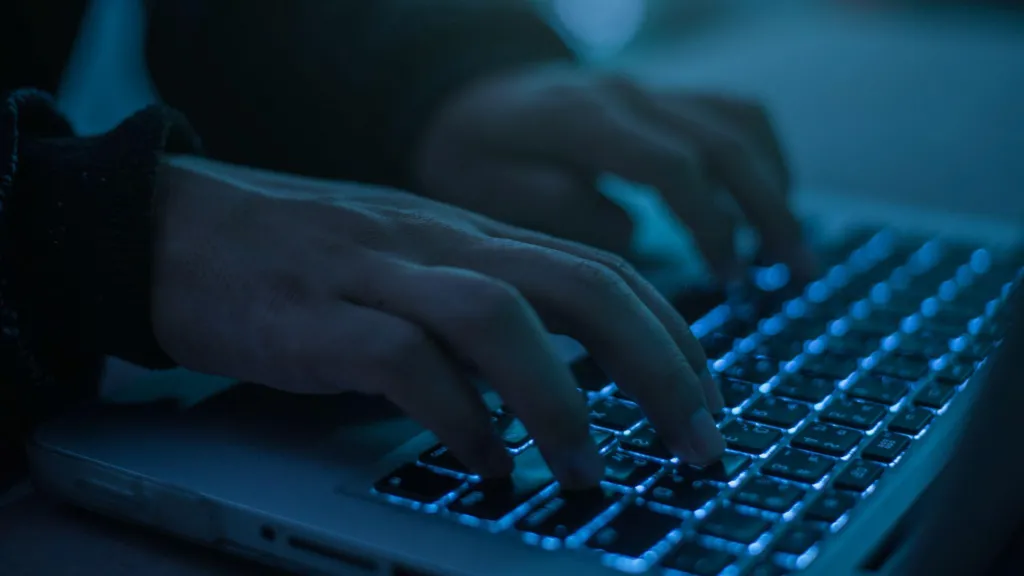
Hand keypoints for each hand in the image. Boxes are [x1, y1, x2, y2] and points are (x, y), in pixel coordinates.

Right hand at [150, 155, 725, 488]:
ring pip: (500, 317)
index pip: (602, 271)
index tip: (708, 399)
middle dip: (659, 368)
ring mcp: (377, 277)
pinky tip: (482, 462)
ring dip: (562, 400)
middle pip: (581, 287)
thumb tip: (567, 376)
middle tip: (699, 443)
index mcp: (470, 235)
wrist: (174, 230)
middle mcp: (439, 246)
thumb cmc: (304, 258)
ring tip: (591, 469)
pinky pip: (405, 362)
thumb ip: (483, 305)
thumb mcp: (411, 265)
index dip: (672, 336)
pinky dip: (458, 416)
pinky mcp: (315, 321)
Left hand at [414, 65, 817, 281]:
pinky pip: (731, 111)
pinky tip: (769, 201)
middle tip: (793, 276)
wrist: (464, 99)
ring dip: (775, 184)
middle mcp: (627, 94)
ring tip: (791, 249)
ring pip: (739, 121)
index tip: (729, 279)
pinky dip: (763, 156)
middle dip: (767, 210)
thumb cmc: (470, 155)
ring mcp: (648, 89)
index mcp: (583, 119)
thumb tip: (632, 234)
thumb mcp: (483, 190)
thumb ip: (555, 208)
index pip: (672, 165)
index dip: (710, 223)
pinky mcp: (660, 97)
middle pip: (723, 141)